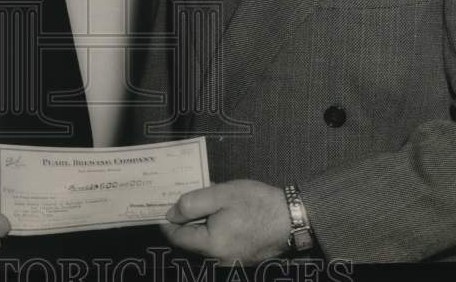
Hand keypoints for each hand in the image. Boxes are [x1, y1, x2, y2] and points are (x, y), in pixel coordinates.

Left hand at [161, 180, 291, 264]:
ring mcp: (231, 261)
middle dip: (185, 221)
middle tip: (182, 200)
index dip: (168, 221)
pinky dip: (214, 229)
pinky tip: (220, 213)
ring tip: (203, 203)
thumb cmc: (257, 203)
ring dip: (200, 224)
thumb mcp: (222, 194)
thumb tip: (171, 213)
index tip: (163, 206)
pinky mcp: (241, 258)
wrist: (292, 218)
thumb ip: (193, 203)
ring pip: (205, 242)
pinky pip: (219, 244)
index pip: (177, 237)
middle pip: (190, 241)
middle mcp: (218, 260)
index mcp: (211, 245)